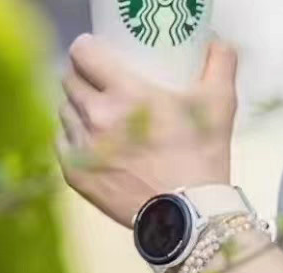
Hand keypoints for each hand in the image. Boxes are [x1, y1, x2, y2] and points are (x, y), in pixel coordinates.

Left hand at [58, 36, 236, 226]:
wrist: (190, 218)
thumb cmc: (203, 161)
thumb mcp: (219, 108)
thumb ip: (220, 67)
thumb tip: (220, 45)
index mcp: (124, 92)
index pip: (83, 53)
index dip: (89, 51)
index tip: (99, 59)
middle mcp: (96, 116)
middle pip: (70, 82)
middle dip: (84, 81)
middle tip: (104, 91)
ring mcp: (83, 147)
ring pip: (65, 113)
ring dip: (78, 112)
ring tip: (100, 122)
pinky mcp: (77, 176)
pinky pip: (63, 145)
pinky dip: (74, 142)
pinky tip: (91, 146)